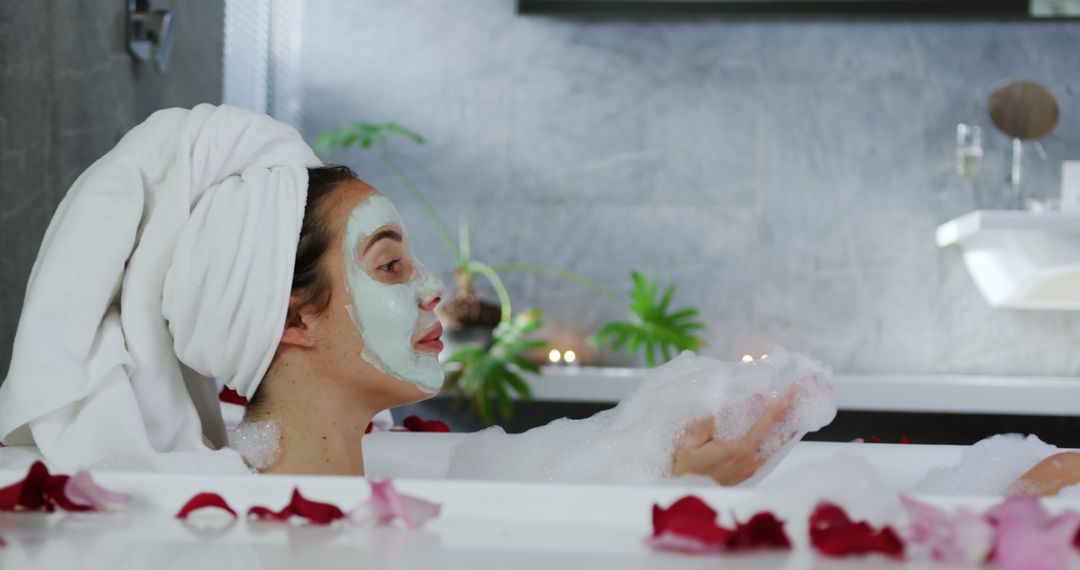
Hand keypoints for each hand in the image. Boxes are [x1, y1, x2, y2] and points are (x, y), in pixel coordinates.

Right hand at [671, 386, 796, 485]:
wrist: (679, 491)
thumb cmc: (682, 463)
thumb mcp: (691, 437)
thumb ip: (718, 419)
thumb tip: (752, 402)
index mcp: (739, 449)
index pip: (768, 423)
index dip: (782, 404)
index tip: (795, 389)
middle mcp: (752, 461)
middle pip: (780, 434)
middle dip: (793, 413)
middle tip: (804, 393)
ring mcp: (752, 468)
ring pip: (777, 444)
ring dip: (789, 425)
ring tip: (799, 406)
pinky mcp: (748, 472)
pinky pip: (770, 451)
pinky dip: (779, 437)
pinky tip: (783, 428)